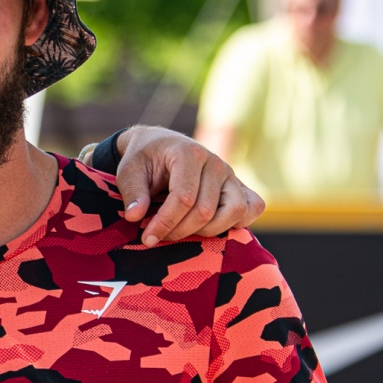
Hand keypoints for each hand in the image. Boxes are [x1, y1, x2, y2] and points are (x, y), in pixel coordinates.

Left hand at [115, 127, 264, 244]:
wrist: (159, 145)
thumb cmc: (144, 159)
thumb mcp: (128, 171)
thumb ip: (132, 193)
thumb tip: (135, 217)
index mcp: (188, 154)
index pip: (184, 198)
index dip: (165, 223)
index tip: (147, 238)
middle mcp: (215, 163)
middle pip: (206, 210)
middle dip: (179, 230)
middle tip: (158, 235)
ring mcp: (230, 174)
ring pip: (235, 211)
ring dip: (208, 231)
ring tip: (183, 230)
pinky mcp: (239, 186)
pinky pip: (254, 207)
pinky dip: (238, 222)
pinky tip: (211, 226)